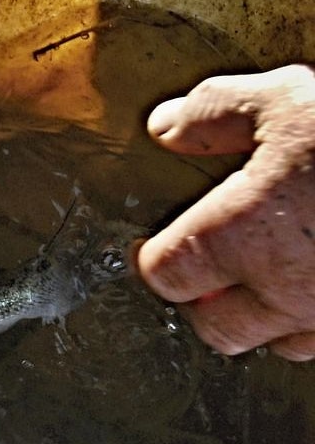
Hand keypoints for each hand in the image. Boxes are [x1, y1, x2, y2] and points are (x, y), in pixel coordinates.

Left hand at [137, 65, 314, 359]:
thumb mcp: (283, 98)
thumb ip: (214, 114)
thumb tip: (168, 126)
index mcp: (240, 236)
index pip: (166, 274)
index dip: (159, 258)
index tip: (163, 245)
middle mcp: (285, 288)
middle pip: (217, 328)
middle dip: (207, 303)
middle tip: (216, 271)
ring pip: (283, 346)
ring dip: (271, 317)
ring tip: (280, 272)